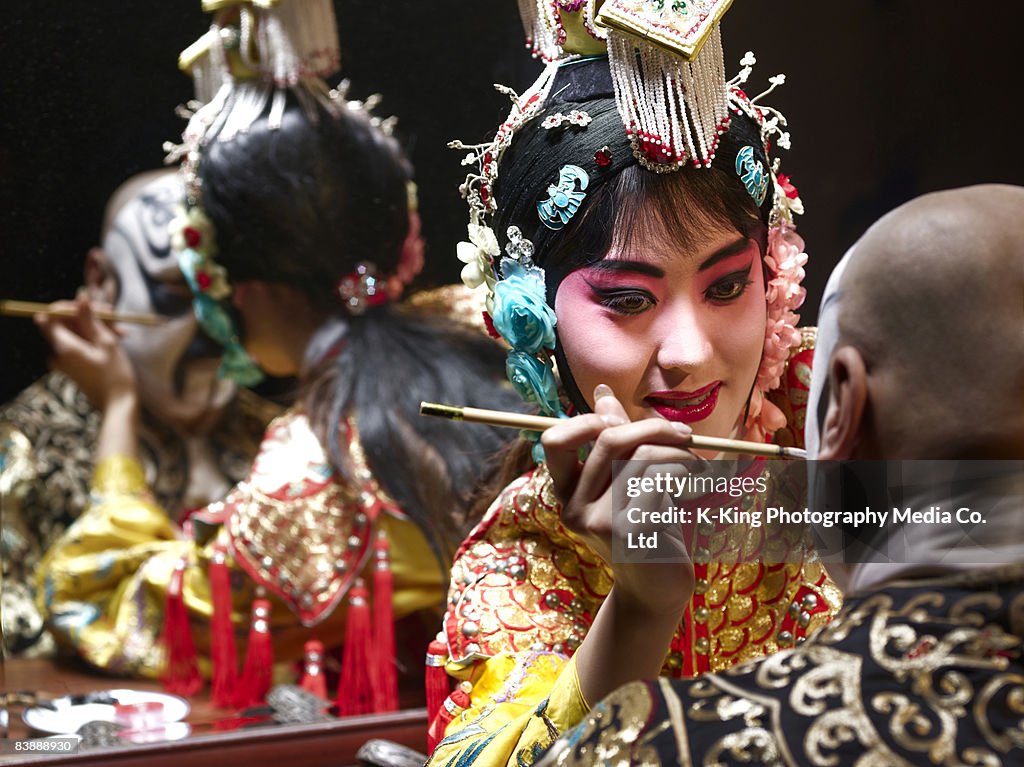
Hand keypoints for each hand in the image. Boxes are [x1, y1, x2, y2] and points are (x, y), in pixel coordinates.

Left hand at [34, 293, 137, 411]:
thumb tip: (80, 296)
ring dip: (96, 328)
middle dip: (88, 316)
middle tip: (113, 315)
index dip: (69, 307)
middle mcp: (58, 353)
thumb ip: (90, 318)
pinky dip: (94, 340)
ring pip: (75, 334)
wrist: (118, 405)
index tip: (92, 307)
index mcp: (63, 346)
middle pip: (64, 324)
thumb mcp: (106, 342)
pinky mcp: (72, 367)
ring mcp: (64, 361)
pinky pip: (78, 346)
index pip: (52, 315)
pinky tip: (116, 340)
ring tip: (121, 330)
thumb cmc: (115, 375)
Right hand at [541, 384, 696, 614]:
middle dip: (651, 427)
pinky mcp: (627, 533)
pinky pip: (659, 480)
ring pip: (641, 458)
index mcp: (567, 492)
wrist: (658, 590)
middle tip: (685, 434)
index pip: (554, 441)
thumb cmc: (646, 531)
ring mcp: (597, 522)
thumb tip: (602, 392)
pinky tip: (697, 485)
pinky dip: (684, 473)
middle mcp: (574, 507)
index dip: (586, 420)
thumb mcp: (627, 483)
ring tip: (698, 464)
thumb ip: (615, 440)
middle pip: (607, 440)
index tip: (621, 419)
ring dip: (678, 452)